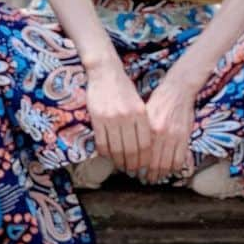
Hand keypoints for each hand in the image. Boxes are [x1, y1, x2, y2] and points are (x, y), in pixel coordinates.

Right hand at [85, 59, 150, 175]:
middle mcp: (127, 116)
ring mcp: (111, 118)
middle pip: (131, 149)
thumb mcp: (138, 102)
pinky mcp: (98, 119)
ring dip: (119, 162)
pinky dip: (106, 154)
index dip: (144, 159)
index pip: (145, 143)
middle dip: (132, 164)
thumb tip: (143, 146)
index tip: (143, 166)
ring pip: (116, 149)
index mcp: (140, 112)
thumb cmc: (123, 88)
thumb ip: (141, 122)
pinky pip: (102, 143)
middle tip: (133, 172)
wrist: (105, 71)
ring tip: (121, 167)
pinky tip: (108, 157)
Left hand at [141, 73, 196, 182]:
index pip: (140, 155)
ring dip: (160, 175)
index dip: (137, 168)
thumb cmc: (158, 100)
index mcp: (147, 126)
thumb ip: (140, 131)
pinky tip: (168, 171)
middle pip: (152, 163)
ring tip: (155, 178)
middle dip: (147, 175)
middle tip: (144, 179)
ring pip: (165, 165)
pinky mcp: (184, 137)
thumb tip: (130, 150)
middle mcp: (159, 133)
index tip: (134, 172)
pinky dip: (173, 169)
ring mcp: (173, 136)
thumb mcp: (144, 113)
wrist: (178, 88)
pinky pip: (179, 160)